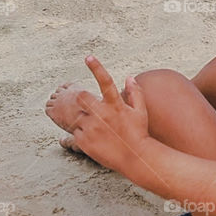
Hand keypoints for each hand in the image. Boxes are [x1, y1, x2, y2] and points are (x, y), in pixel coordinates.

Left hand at [70, 55, 149, 173]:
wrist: (136, 158)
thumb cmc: (139, 134)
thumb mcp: (140, 112)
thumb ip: (135, 93)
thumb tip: (129, 77)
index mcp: (115, 105)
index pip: (105, 81)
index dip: (97, 67)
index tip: (89, 57)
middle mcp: (102, 115)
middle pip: (81, 97)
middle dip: (81, 99)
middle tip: (87, 106)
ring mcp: (91, 128)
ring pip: (76, 116)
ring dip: (82, 119)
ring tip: (95, 128)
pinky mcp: (84, 141)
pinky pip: (74, 133)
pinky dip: (81, 134)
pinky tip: (93, 139)